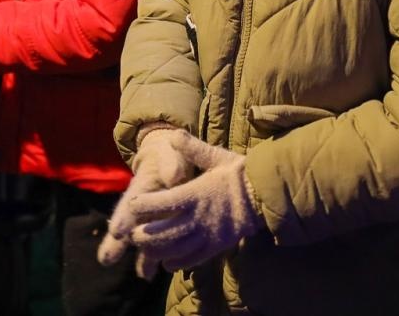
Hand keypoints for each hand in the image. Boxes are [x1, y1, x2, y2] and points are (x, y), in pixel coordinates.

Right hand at [98, 127, 199, 267]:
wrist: (171, 159)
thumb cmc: (169, 155)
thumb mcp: (170, 154)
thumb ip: (171, 163)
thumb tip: (174, 176)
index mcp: (142, 187)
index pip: (131, 204)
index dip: (124, 218)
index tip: (117, 230)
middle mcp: (141, 206)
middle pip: (127, 226)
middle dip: (117, 243)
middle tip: (106, 259)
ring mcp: (150, 219)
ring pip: (141, 240)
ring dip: (140, 258)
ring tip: (141, 276)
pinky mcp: (163, 227)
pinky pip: (157, 245)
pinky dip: (153, 259)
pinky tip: (151, 275)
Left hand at [120, 131, 264, 276]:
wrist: (266, 194)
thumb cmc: (239, 173)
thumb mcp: (216, 157)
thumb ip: (193, 148)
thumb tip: (174, 134)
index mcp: (196, 193)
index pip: (164, 202)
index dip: (145, 206)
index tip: (132, 206)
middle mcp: (200, 216)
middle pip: (166, 232)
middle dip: (146, 235)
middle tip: (132, 235)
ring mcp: (209, 234)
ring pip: (178, 249)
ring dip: (158, 251)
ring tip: (145, 250)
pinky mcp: (218, 246)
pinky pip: (195, 259)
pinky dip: (178, 263)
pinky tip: (167, 263)